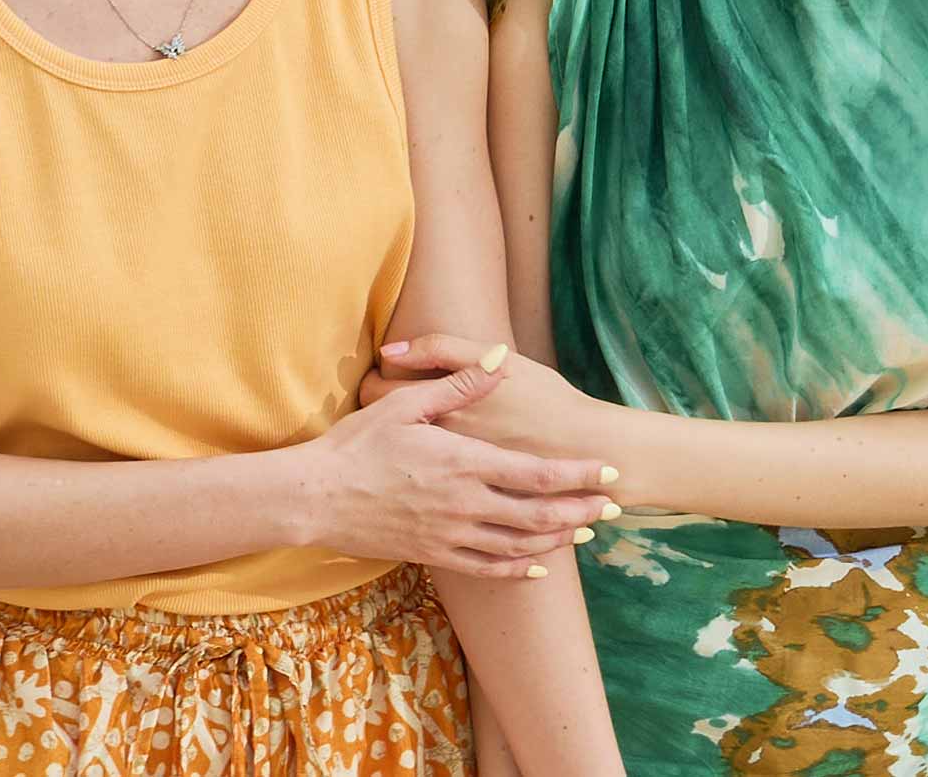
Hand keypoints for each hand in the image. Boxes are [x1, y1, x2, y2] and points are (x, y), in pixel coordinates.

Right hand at [293, 361, 615, 579]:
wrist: (315, 498)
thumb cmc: (356, 446)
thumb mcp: (405, 405)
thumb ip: (457, 385)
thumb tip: (499, 358)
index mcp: (463, 462)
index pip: (535, 473)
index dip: (577, 474)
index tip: (607, 470)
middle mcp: (464, 503)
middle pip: (538, 514)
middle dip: (580, 510)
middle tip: (613, 507)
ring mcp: (450, 534)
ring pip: (518, 544)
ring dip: (557, 539)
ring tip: (585, 532)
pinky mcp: (433, 554)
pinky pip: (486, 568)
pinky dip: (518, 569)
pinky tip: (538, 567)